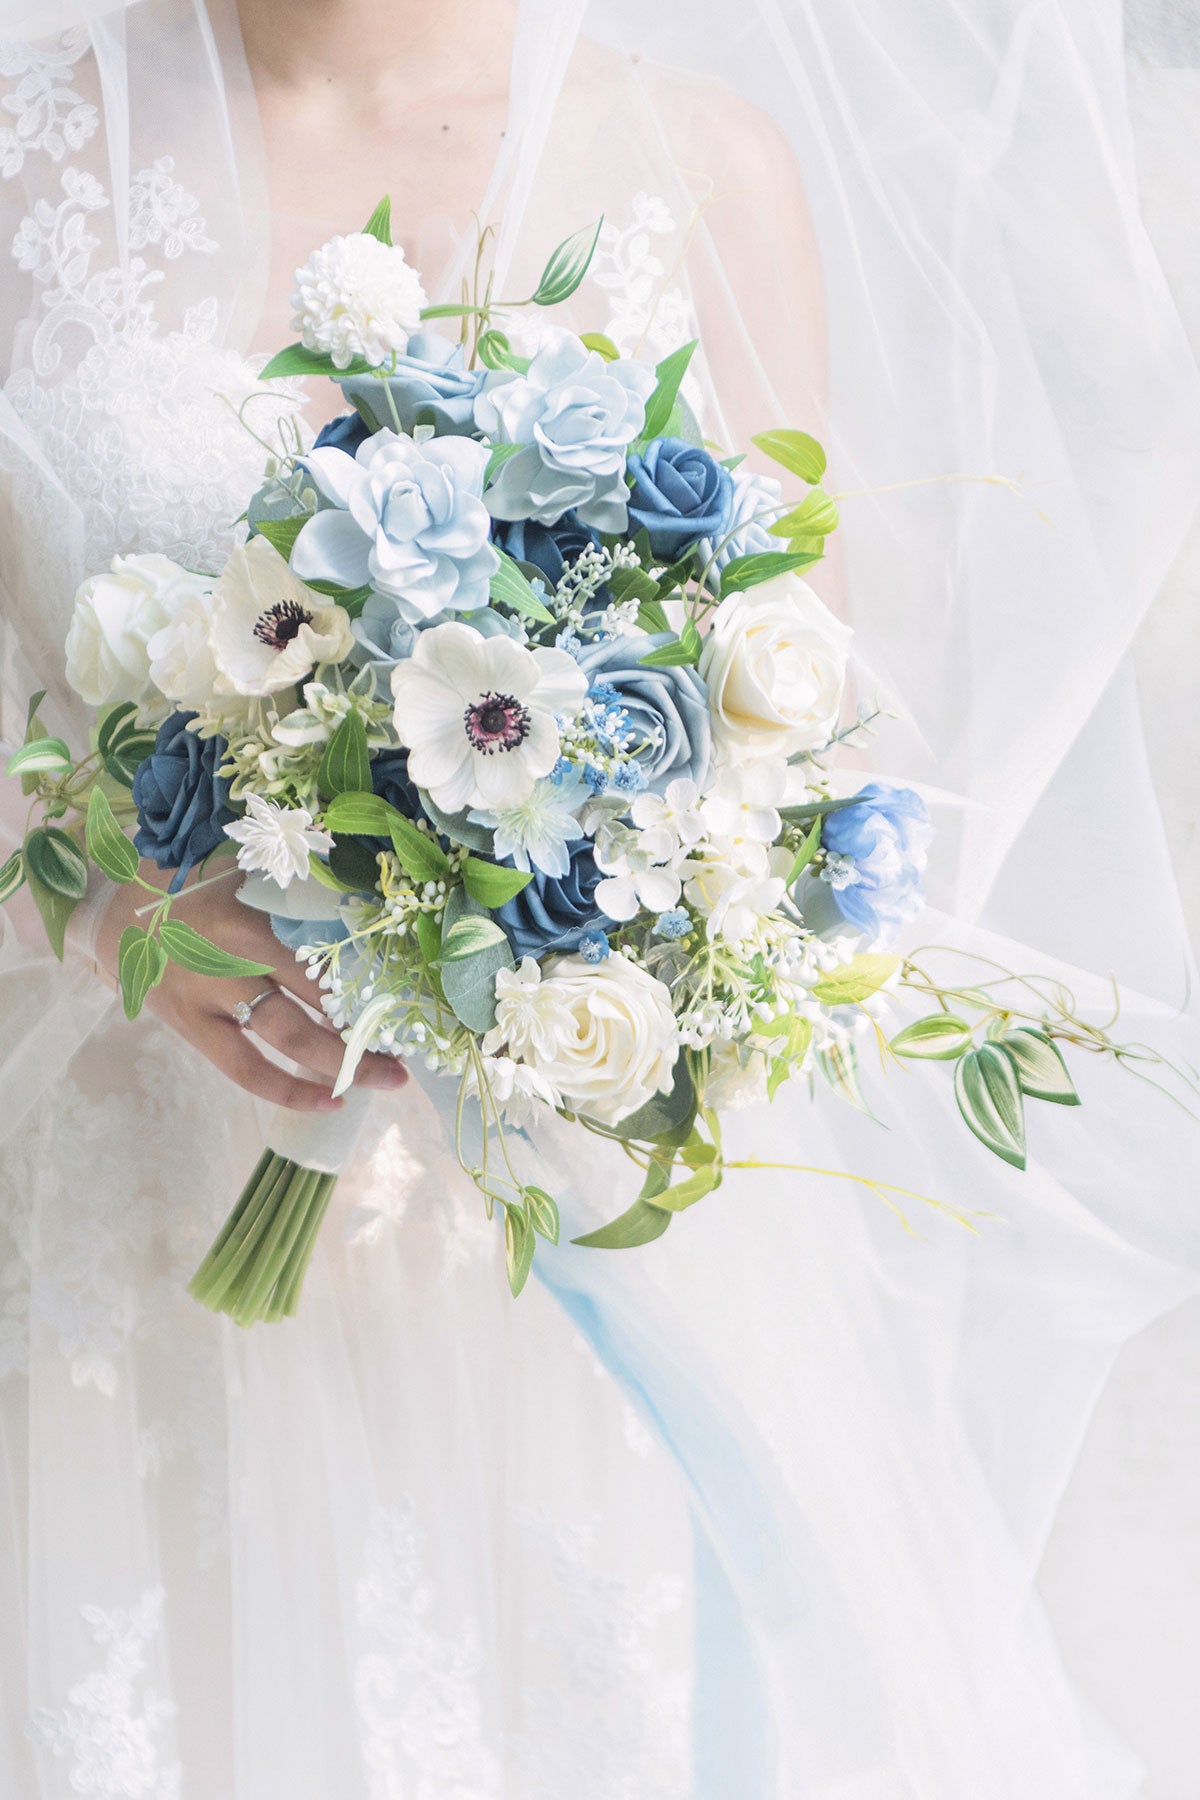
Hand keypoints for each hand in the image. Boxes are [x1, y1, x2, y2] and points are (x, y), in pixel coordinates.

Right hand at [95, 860, 408, 1111]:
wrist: (109, 910)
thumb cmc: (190, 882)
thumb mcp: (243, 867)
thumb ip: (298, 881)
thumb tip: (371, 887)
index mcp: (253, 908)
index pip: (330, 946)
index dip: (377, 972)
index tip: (420, 988)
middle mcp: (233, 954)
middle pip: (319, 994)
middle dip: (373, 1022)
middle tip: (419, 1042)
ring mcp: (210, 995)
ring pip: (290, 1037)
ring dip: (344, 1061)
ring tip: (391, 1078)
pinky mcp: (191, 1027)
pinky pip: (245, 1070)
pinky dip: (289, 1090)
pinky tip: (330, 1101)